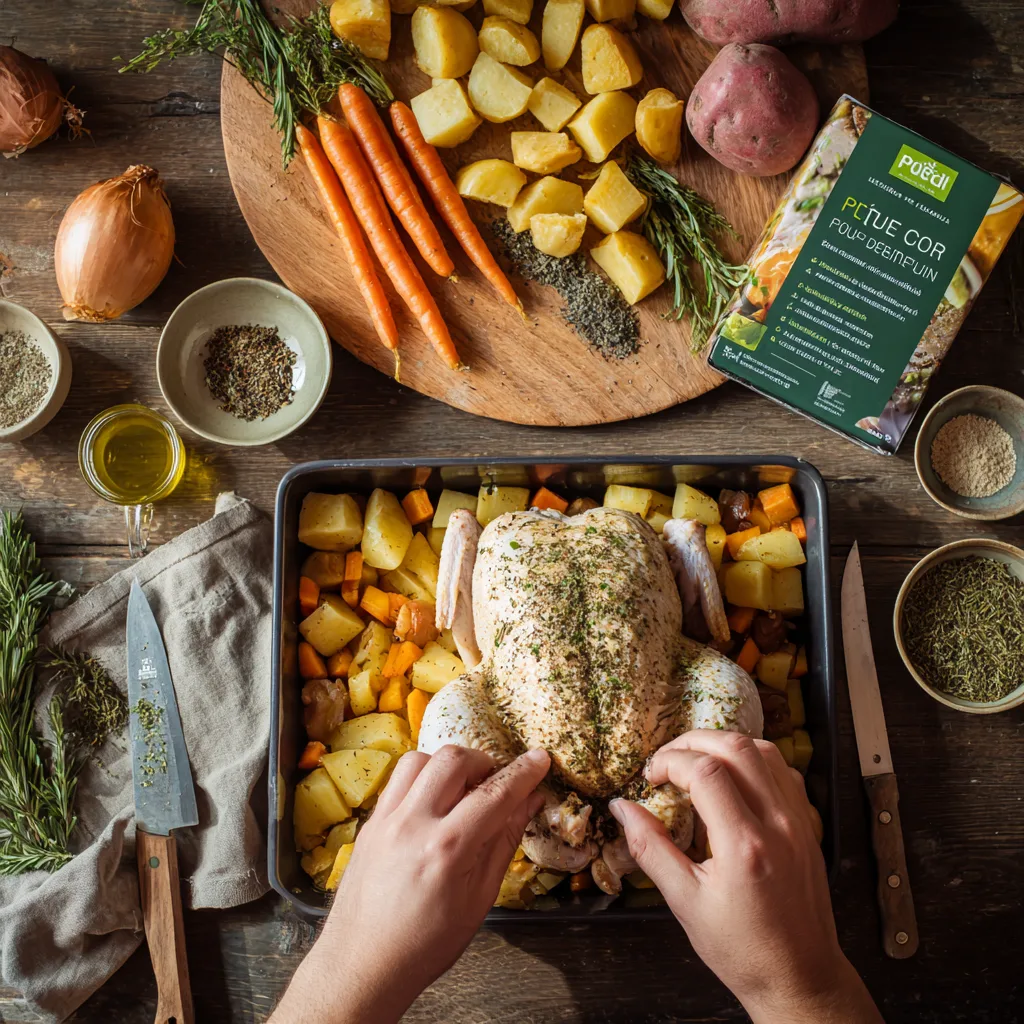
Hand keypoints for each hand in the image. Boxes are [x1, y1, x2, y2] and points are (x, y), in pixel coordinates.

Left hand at [271, 745, 549, 1023]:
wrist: (363, 964)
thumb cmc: (427, 943)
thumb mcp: (479, 899)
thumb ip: (504, 841)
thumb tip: (530, 802)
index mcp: (447, 850)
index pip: (495, 794)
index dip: (523, 772)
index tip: (540, 759)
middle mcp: (413, 825)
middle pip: (454, 760)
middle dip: (484, 762)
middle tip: (495, 783)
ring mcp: (385, 820)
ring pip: (421, 759)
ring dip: (449, 765)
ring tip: (462, 790)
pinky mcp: (369, 822)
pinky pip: (397, 778)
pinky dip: (422, 777)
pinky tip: (433, 801)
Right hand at [609, 731, 881, 1023]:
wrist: (799, 978)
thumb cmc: (741, 949)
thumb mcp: (685, 903)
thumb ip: (650, 848)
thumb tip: (622, 808)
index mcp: (744, 845)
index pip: (705, 771)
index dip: (670, 761)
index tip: (650, 777)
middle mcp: (778, 824)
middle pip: (737, 747)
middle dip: (694, 741)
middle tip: (667, 760)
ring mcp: (799, 823)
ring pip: (766, 752)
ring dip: (726, 744)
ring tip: (695, 760)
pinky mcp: (809, 827)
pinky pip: (784, 773)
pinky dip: (754, 761)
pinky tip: (733, 778)